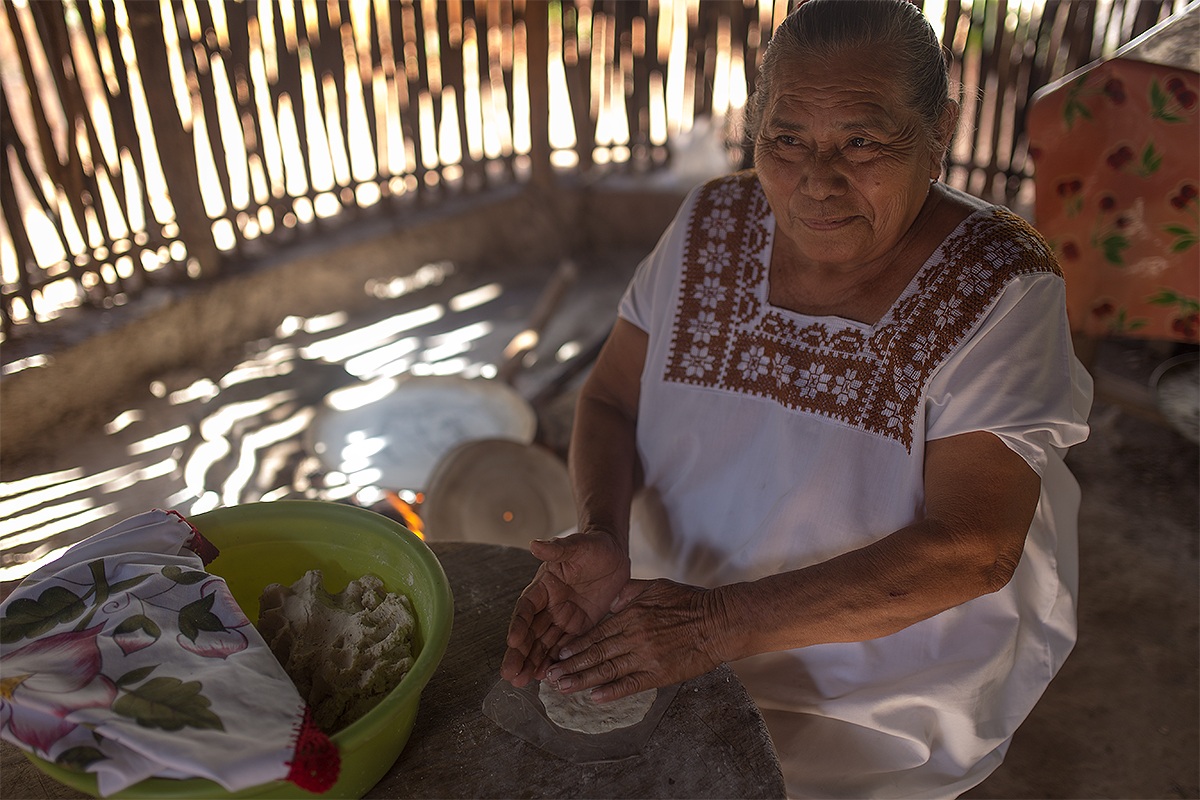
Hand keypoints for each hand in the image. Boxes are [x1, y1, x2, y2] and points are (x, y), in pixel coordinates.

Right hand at [501, 531, 629, 686]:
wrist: (613, 553)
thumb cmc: (592, 546)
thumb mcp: (576, 545)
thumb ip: (557, 549)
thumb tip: (535, 544)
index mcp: (543, 585)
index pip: (526, 608)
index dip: (519, 624)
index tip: (513, 641)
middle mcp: (549, 604)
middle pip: (530, 632)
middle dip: (519, 653)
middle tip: (510, 673)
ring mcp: (563, 617)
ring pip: (543, 643)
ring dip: (532, 662)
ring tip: (521, 681)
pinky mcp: (579, 626)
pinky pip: (564, 646)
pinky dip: (554, 661)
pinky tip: (545, 677)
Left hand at [542, 578, 726, 702]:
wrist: (719, 622)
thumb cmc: (689, 602)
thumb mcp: (655, 587)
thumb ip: (628, 593)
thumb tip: (610, 602)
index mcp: (631, 615)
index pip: (595, 634)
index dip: (574, 646)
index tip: (557, 654)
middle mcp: (634, 637)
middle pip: (595, 654)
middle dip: (570, 666)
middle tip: (549, 676)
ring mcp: (646, 657)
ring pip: (607, 671)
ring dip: (582, 680)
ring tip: (562, 688)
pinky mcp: (659, 674)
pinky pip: (631, 685)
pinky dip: (612, 692)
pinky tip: (595, 697)